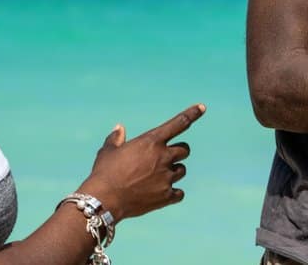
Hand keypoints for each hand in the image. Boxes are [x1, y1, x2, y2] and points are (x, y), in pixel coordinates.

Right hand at [79, 103, 205, 220]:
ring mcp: (167, 177)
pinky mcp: (167, 196)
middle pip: (184, 149)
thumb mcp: (108, 151)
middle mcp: (163, 156)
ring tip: (155, 178)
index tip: (202, 107)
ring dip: (173, 171)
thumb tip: (119, 128)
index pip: (178, 123)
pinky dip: (173, 193)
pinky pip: (179, 193)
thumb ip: (116, 139)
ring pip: (181, 170)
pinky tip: (160, 194)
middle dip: (177, 152)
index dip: (192, 114)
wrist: (105, 200)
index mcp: (151, 141)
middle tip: (164, 158)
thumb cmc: (104, 173)